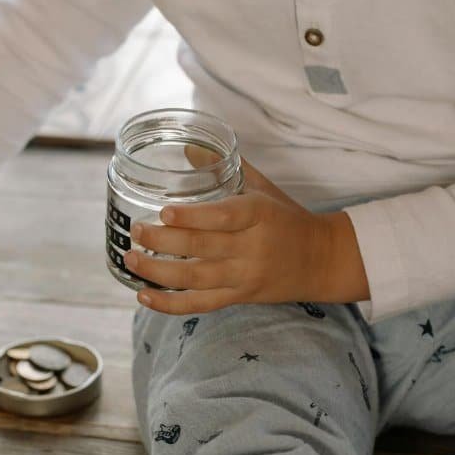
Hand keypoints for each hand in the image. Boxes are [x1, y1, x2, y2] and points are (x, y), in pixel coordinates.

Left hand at [123, 159, 368, 314]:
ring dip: (158, 272)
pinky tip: (144, 297)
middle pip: (202, 247)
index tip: (165, 211)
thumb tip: (187, 149)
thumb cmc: (286, 219)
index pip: (224, 216)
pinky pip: (201, 305)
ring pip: (196, 279)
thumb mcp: (262, 189)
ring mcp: (244, 276)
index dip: (193, 217)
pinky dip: (170, 304)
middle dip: (164, 241)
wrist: (322, 260)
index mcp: (258, 215)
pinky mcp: (239, 297)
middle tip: (137, 231)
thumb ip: (226, 169)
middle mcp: (251, 247)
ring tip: (132, 260)